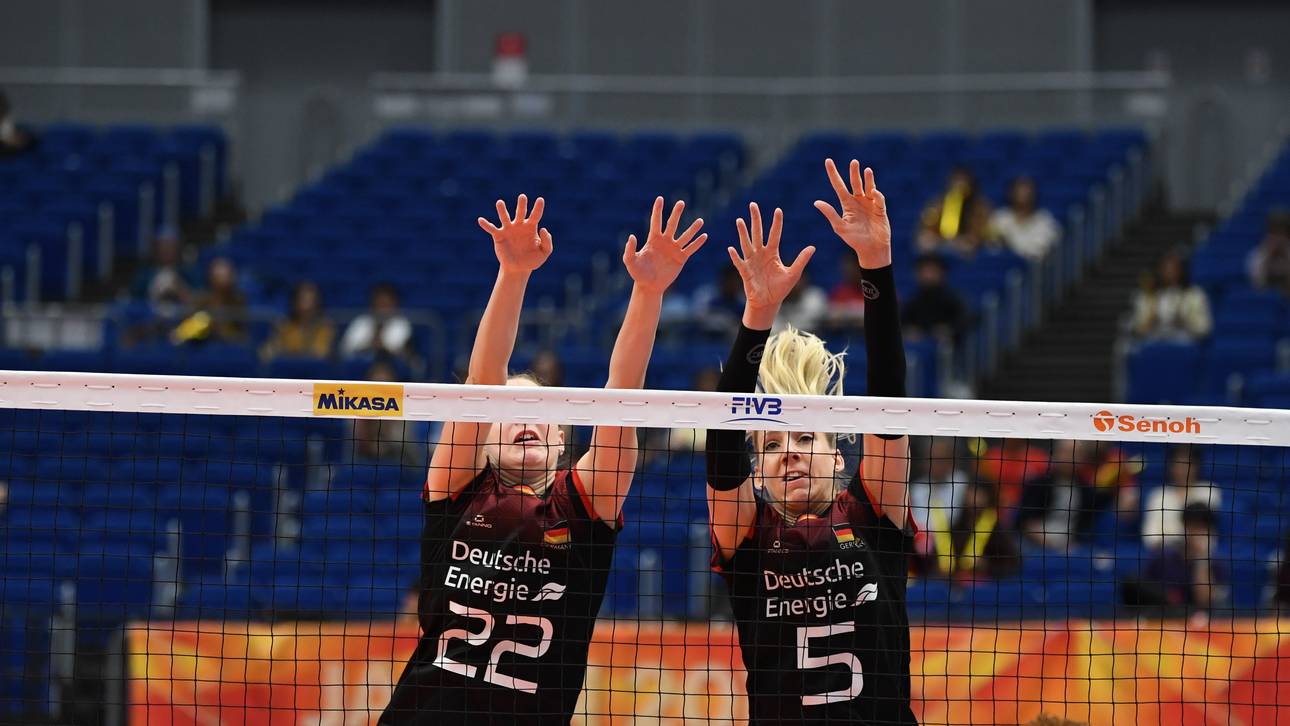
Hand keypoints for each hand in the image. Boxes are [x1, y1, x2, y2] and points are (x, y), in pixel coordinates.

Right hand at [478, 194, 552, 273]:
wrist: (518, 269)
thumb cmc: (532, 259)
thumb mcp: (544, 252)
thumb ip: (547, 242)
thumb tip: (543, 228)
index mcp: (531, 228)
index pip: (535, 215)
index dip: (538, 208)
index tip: (540, 199)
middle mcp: (519, 226)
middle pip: (520, 212)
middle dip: (521, 205)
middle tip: (522, 197)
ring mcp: (508, 230)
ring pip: (504, 218)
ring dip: (502, 210)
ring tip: (500, 202)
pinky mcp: (499, 236)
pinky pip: (491, 229)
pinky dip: (486, 225)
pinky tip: (481, 220)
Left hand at [624, 197, 706, 294]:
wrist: (649, 286)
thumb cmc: (638, 273)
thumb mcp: (630, 261)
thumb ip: (630, 249)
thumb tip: (631, 236)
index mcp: (653, 239)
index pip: (656, 221)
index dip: (657, 210)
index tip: (660, 198)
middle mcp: (665, 241)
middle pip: (672, 224)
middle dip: (676, 213)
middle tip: (681, 202)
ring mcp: (674, 249)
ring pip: (685, 236)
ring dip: (693, 228)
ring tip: (700, 220)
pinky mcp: (681, 258)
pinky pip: (691, 249)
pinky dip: (697, 243)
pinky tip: (704, 236)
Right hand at [727, 203, 814, 321]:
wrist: (768, 302)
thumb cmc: (780, 289)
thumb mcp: (793, 274)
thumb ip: (801, 260)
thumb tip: (812, 247)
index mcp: (772, 253)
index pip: (774, 234)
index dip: (776, 223)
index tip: (778, 210)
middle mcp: (761, 254)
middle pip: (757, 233)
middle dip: (755, 219)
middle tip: (753, 205)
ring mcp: (752, 262)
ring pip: (746, 244)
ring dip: (743, 232)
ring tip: (740, 220)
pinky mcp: (745, 272)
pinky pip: (740, 262)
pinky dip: (735, 256)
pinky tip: (731, 248)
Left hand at [814, 159, 892, 268]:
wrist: (871, 250)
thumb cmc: (854, 240)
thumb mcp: (840, 227)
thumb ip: (830, 214)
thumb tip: (816, 202)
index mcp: (847, 204)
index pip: (839, 186)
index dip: (833, 174)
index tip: (828, 161)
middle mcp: (858, 201)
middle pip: (855, 183)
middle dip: (854, 172)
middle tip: (853, 162)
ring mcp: (870, 204)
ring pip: (868, 187)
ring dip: (867, 179)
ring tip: (866, 170)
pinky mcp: (880, 209)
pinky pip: (879, 199)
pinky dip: (877, 195)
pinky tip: (873, 192)